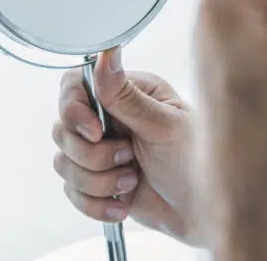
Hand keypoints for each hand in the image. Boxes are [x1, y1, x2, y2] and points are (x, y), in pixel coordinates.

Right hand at [52, 51, 204, 244]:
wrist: (203, 211)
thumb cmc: (197, 161)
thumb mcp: (164, 126)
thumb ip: (127, 97)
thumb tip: (106, 55)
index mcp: (129, 92)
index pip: (75, 86)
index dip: (74, 110)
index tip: (96, 133)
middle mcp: (111, 117)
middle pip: (63, 128)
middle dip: (93, 155)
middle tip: (129, 159)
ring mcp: (102, 149)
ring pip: (63, 162)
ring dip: (97, 181)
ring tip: (132, 182)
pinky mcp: (98, 180)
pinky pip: (72, 191)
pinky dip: (95, 203)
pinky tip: (123, 203)